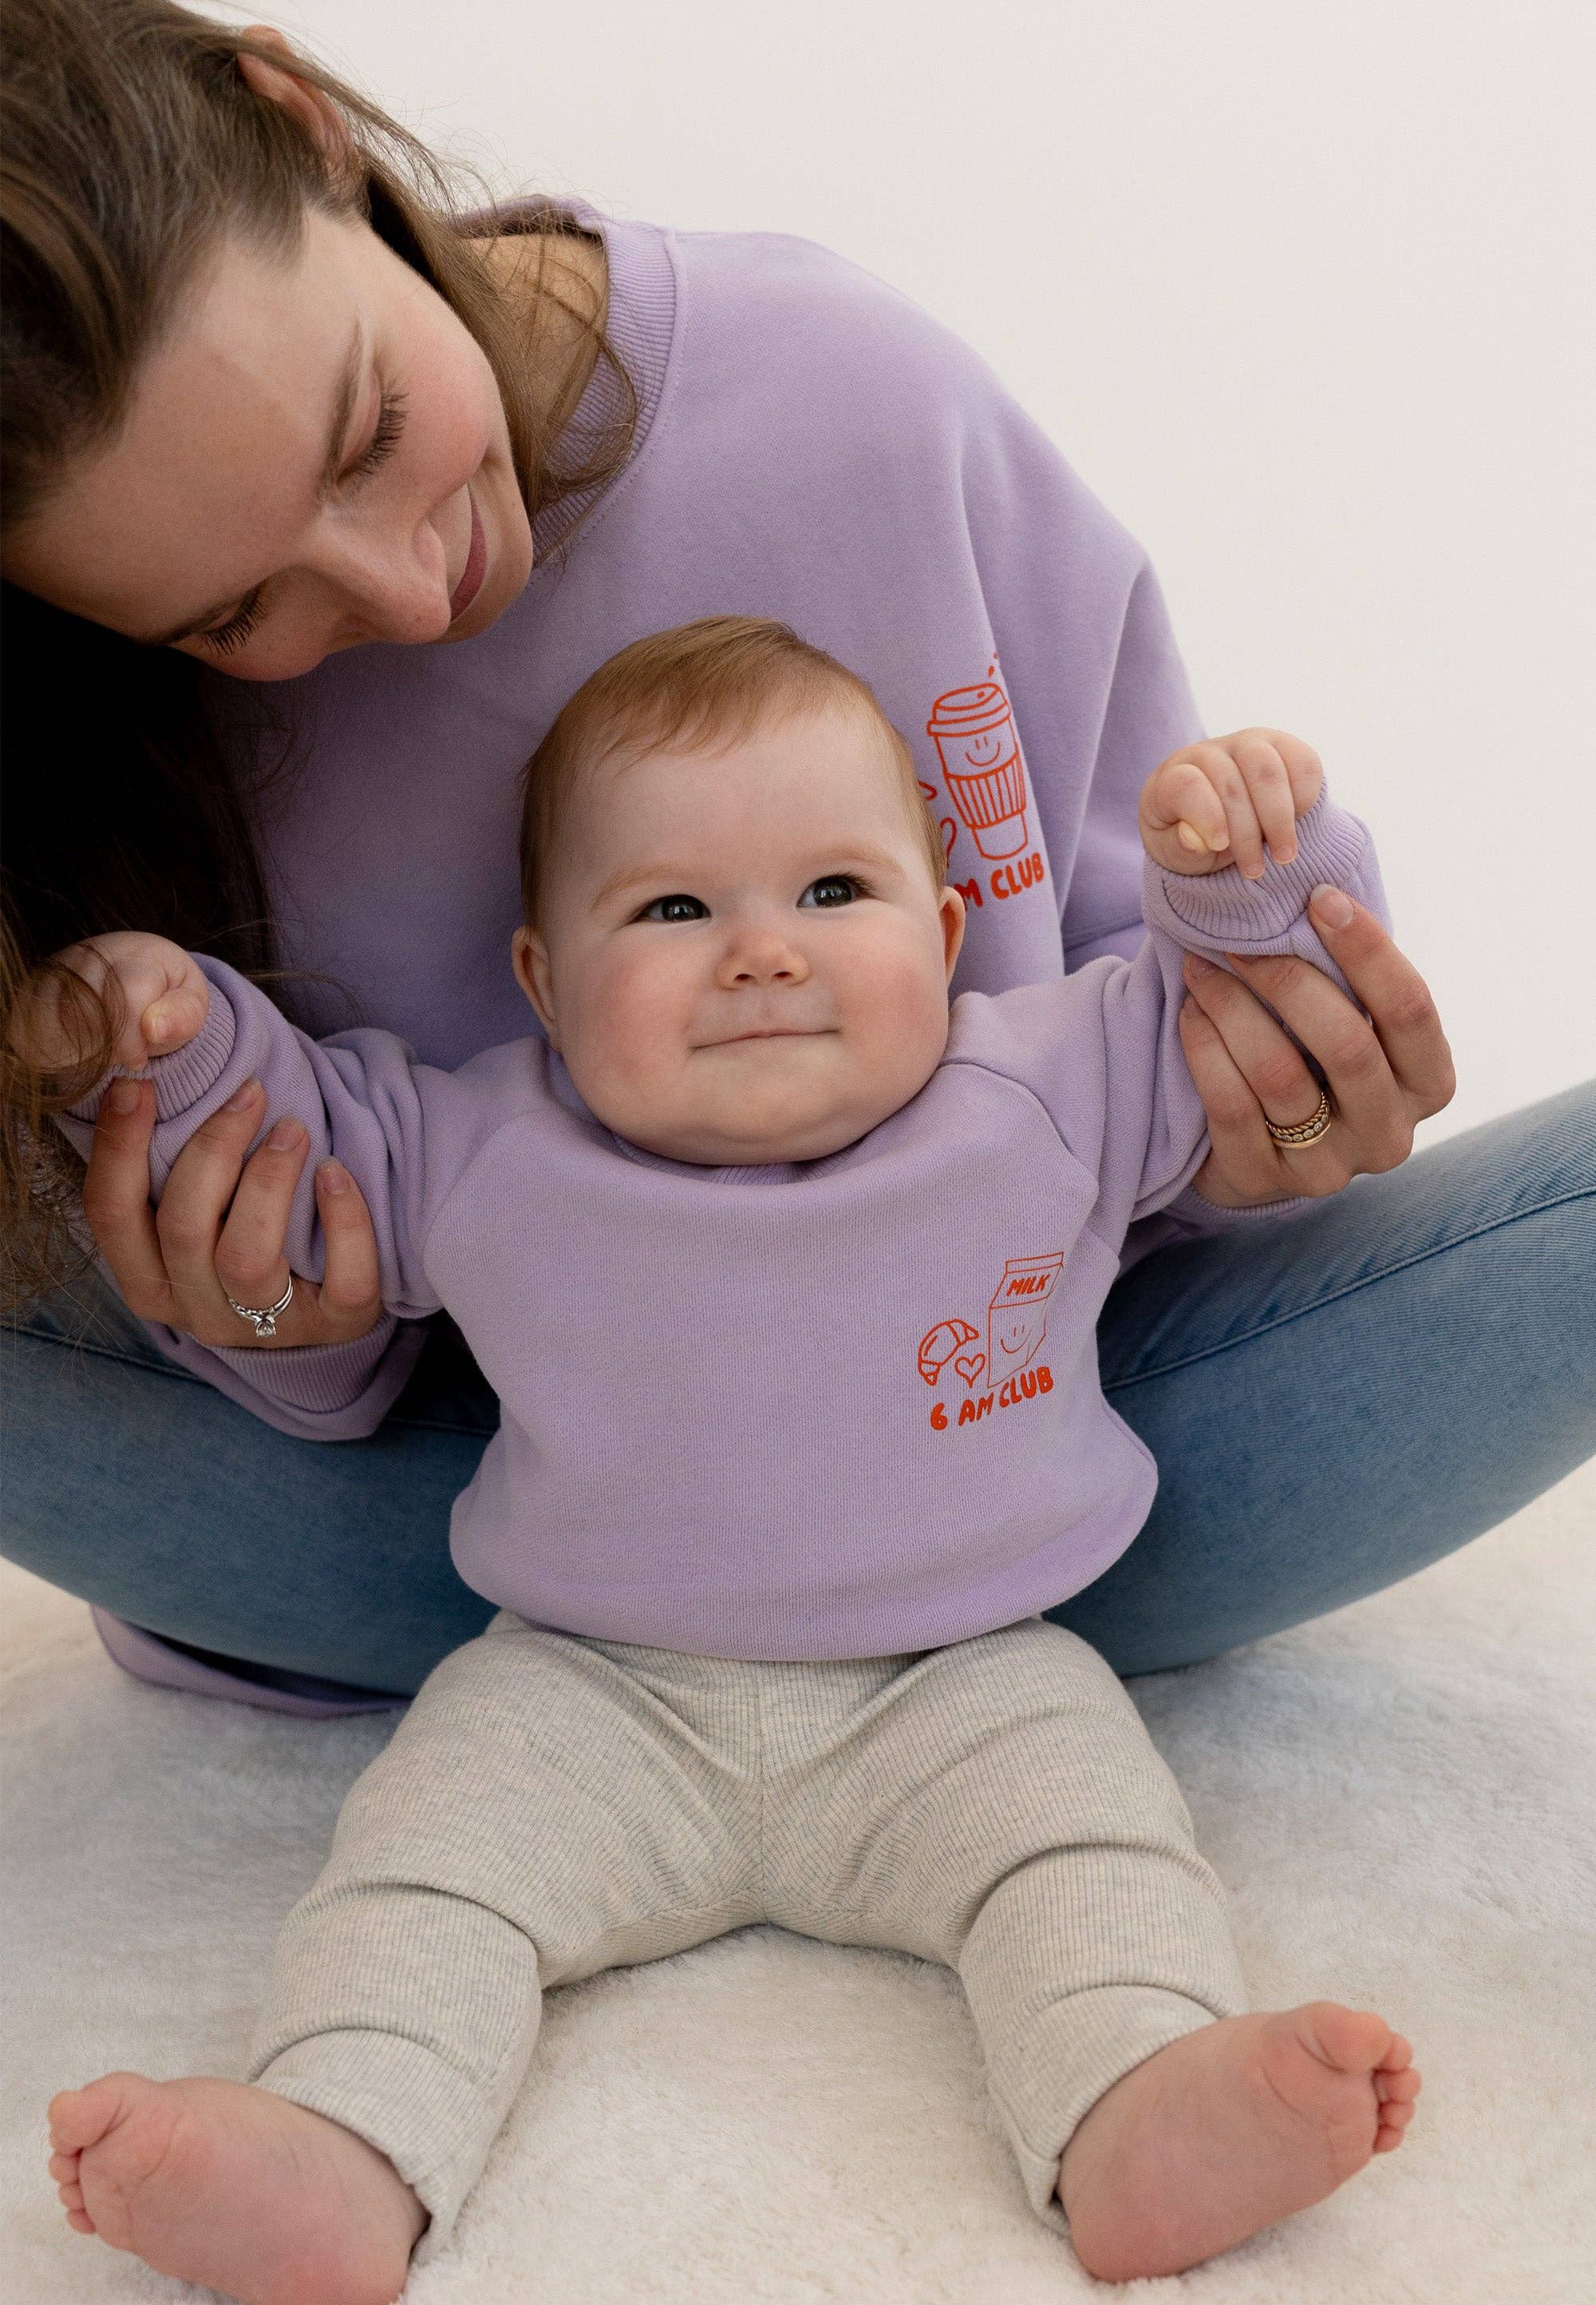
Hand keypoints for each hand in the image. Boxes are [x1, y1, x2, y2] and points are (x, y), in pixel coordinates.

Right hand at [9, 933, 209, 1072]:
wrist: (140, 980)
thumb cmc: (167, 998)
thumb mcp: (190, 1006)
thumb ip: (183, 1017)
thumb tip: (155, 1028)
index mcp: (139, 954)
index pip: (126, 996)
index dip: (131, 1038)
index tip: (139, 1060)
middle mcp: (94, 954)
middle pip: (85, 1008)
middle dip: (105, 1045)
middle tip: (122, 1057)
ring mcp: (62, 968)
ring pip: (55, 1016)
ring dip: (81, 1047)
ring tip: (105, 1051)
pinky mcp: (40, 986)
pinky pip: (35, 1023)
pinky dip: (55, 1047)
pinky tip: (80, 1049)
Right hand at [80, 1075, 384, 1348]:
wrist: (319, 1317)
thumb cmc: (245, 1239)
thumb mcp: (198, 1217)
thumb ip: (172, 1171)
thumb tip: (147, 1082)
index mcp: (150, 1280)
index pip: (111, 1215)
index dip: (118, 1146)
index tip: (137, 1083)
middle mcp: (200, 1309)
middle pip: (182, 1229)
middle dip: (212, 1149)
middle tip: (249, 1094)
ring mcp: (267, 1324)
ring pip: (248, 1258)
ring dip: (269, 1180)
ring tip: (293, 1129)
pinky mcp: (335, 1326)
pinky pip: (343, 1282)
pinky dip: (345, 1223)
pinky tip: (336, 1174)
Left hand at [1140, 728, 1323, 881]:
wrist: (1219, 825)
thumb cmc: (1190, 838)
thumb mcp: (1174, 855)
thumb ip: (1180, 849)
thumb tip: (1199, 839)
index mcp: (1171, 777)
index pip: (1187, 785)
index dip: (1207, 817)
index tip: (1219, 846)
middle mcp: (1209, 753)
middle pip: (1231, 784)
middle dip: (1247, 833)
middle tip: (1255, 870)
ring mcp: (1247, 744)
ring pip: (1268, 770)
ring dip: (1279, 819)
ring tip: (1283, 856)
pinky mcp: (1283, 747)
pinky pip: (1303, 763)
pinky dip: (1304, 798)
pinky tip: (1296, 824)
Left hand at [1179, 889, 1455, 1205]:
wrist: (1256, 1152)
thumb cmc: (1314, 1063)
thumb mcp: (1351, 1026)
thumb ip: (1353, 983)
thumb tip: (1319, 894)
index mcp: (1429, 1083)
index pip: (1411, 1007)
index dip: (1366, 948)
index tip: (1318, 897)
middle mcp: (1391, 1133)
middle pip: (1347, 1043)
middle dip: (1287, 979)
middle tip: (1238, 941)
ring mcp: (1330, 1167)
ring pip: (1280, 1075)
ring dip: (1233, 1009)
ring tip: (1200, 970)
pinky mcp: (1265, 1181)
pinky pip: (1231, 1107)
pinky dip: (1205, 1050)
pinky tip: (1190, 1015)